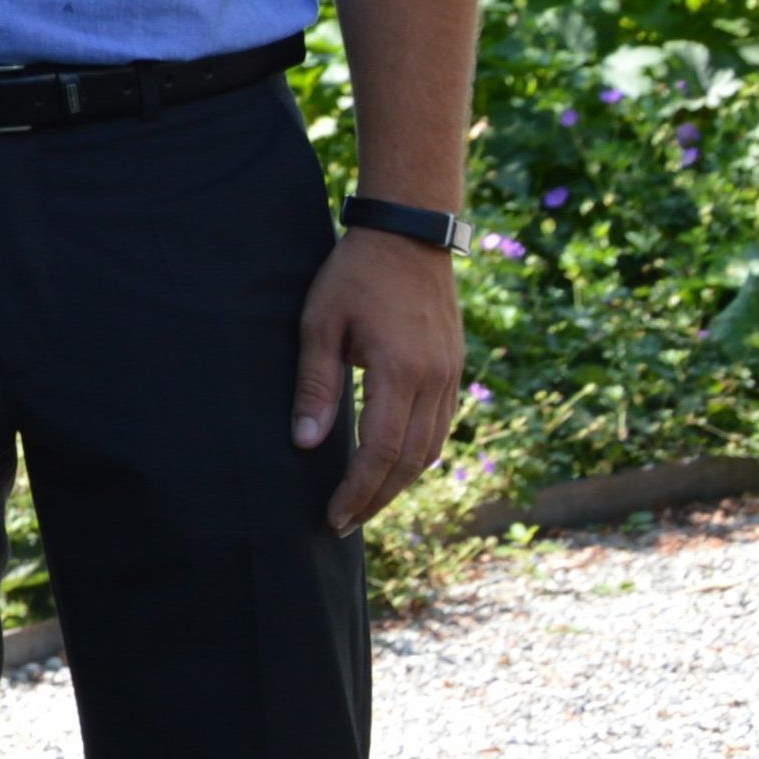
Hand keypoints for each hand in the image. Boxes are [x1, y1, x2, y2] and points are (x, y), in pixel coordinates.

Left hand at [291, 228, 462, 534]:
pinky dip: (415, 456)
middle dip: (376, 498)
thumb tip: (305, 443)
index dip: (358, 490)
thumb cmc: (354, 275)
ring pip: (430, 450)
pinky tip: (391, 466)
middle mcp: (433, 382)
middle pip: (411, 462)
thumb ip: (315, 385)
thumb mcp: (320, 324)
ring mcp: (449, 377)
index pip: (382, 451)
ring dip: (398, 483)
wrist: (408, 235)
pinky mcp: (453, 371)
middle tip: (343, 522)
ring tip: (363, 503)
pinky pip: (438, 428)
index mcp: (399, 370)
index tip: (334, 516)